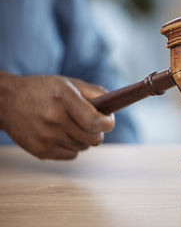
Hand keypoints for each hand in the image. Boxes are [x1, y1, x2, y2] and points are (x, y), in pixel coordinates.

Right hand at [0, 73, 114, 159]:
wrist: (6, 102)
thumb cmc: (42, 90)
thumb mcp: (68, 83)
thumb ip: (94, 92)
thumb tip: (113, 106)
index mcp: (63, 98)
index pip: (95, 121)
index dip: (107, 123)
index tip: (108, 121)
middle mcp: (54, 119)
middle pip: (94, 139)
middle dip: (98, 132)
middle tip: (91, 123)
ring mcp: (46, 137)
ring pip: (84, 147)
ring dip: (83, 138)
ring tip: (71, 126)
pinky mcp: (41, 151)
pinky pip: (71, 155)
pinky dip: (71, 146)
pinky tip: (61, 134)